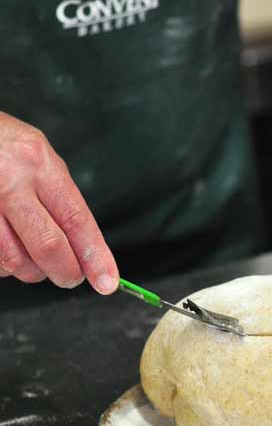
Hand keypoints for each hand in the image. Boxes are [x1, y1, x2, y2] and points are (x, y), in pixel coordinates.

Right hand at [0, 112, 118, 292]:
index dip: (95, 256)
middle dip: (66, 272)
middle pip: (48, 246)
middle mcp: (12, 183)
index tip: (107, 280)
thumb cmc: (1, 145)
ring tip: (34, 258)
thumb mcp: (37, 157)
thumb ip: (59, 198)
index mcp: (40, 165)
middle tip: (71, 278)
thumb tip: (83, 246)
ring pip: (15, 261)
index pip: (76, 220)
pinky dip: (5, 265)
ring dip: (31, 271)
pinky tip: (8, 246)